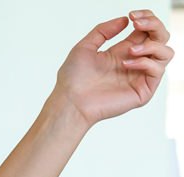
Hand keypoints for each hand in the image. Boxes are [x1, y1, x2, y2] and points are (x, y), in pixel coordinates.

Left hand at [54, 10, 172, 126]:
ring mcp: (140, 76)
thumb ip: (103, 31)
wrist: (69, 101)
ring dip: (152, 45)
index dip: (146, 19)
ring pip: (166, 52)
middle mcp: (135, 62)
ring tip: (130, 50)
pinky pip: (157, 70)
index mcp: (123, 52)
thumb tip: (125, 20)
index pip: (147, 31)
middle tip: (137, 23)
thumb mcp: (85, 47)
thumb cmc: (73, 79)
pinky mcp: (143, 90)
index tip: (133, 15)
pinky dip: (144, 63)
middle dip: (154, 25)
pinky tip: (125, 64)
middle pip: (161, 37)